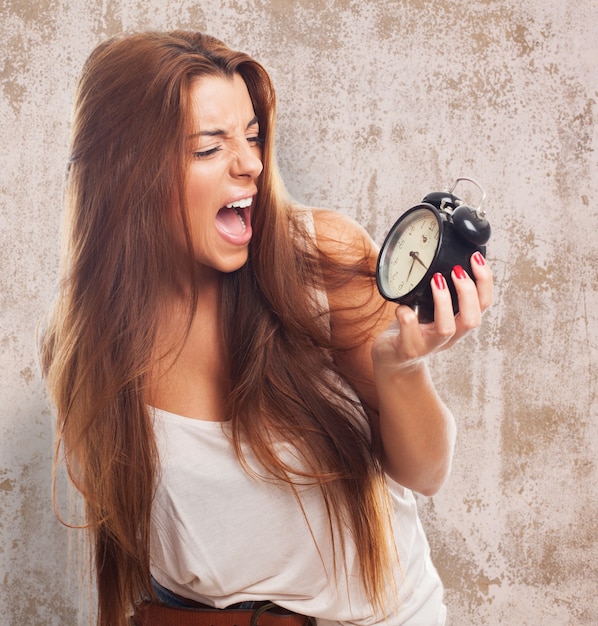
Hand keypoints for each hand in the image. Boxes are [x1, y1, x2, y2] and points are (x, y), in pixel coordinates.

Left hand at [372, 251, 492, 370]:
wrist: (392, 358)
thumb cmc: (413, 327)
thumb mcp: (432, 308)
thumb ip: (440, 289)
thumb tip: (445, 255)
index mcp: (459, 323)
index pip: (484, 304)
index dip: (485, 282)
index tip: (475, 258)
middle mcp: (449, 337)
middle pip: (473, 319)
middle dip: (468, 292)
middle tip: (456, 270)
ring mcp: (428, 345)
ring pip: (446, 329)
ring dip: (443, 301)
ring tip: (436, 281)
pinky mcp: (407, 349)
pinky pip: (410, 332)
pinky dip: (406, 316)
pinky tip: (401, 306)